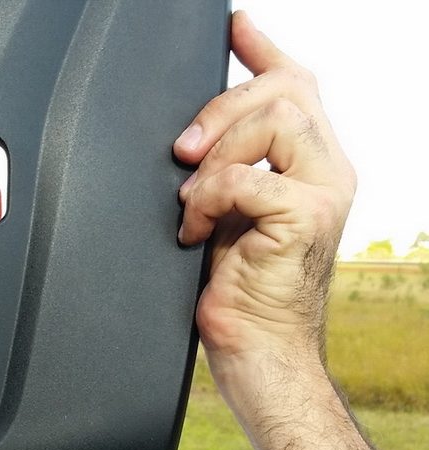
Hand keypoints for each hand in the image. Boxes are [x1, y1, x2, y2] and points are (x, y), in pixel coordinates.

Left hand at [174, 11, 355, 403]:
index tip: (234, 25)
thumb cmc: (238, 297)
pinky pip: (245, 178)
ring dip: (215, 155)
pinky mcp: (306, 220)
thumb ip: (222, 172)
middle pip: (282, 89)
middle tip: (182, 152)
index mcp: (310, 167)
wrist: (259, 357)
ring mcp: (323, 194)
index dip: (263, 49)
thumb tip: (188, 140)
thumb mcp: (224, 218)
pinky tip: (197, 232)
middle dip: (219, 108)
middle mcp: (326, 172)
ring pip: (273, 119)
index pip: (298, 86)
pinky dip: (208, 200)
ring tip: (193, 202)